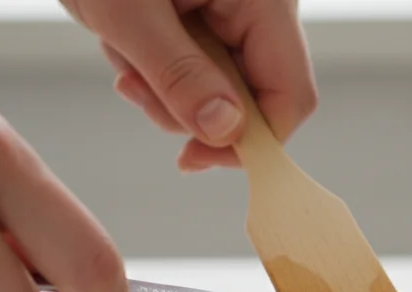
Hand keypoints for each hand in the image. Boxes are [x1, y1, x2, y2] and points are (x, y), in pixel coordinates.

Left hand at [61, 0, 317, 171]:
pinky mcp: (207, 22)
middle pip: (252, 101)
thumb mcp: (128, 13)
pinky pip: (195, 74)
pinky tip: (127, 42)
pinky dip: (157, 72)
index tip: (193, 157)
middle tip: (131, 83)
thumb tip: (226, 132)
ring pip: (218, 95)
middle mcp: (260, 10)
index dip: (251, 142)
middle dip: (187, 108)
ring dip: (163, 90)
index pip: (290, 95)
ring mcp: (235, 17)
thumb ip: (178, 74)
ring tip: (121, 48)